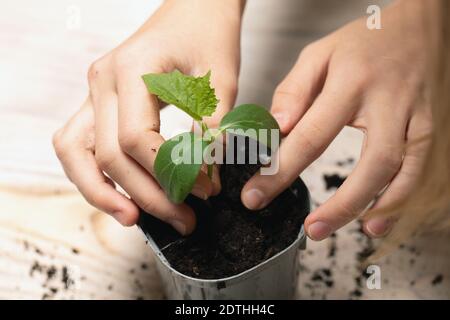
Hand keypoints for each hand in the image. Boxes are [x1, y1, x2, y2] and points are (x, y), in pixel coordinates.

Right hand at [53, 0, 243, 233]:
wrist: (195, 8)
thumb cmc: (207, 33)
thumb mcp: (220, 80)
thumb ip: (212, 130)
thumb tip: (206, 179)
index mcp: (131, 70)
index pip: (135, 139)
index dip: (169, 173)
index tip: (203, 191)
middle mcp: (103, 82)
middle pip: (107, 155)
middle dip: (144, 195)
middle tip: (180, 219)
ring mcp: (96, 91)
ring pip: (76, 153)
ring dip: (101, 191)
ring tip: (133, 217)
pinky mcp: (101, 101)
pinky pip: (83, 144)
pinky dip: (97, 173)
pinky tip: (124, 192)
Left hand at [242, 0, 431, 239]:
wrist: (420, 27)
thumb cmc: (364, 42)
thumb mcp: (319, 55)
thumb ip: (294, 91)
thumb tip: (276, 128)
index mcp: (352, 84)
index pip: (311, 136)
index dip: (281, 172)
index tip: (256, 196)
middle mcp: (389, 104)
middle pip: (369, 165)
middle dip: (338, 206)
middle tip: (309, 229)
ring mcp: (415, 120)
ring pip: (400, 175)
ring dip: (368, 210)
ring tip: (335, 230)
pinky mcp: (430, 131)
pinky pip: (418, 174)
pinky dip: (398, 203)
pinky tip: (375, 222)